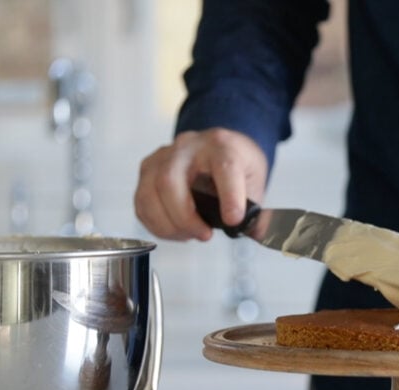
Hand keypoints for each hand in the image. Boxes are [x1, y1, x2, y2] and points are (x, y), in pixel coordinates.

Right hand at [135, 128, 267, 240]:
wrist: (220, 146)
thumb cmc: (236, 164)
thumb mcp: (255, 182)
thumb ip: (257, 212)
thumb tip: (255, 232)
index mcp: (222, 146)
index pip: (224, 167)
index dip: (229, 196)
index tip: (233, 220)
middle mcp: (188, 147)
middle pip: (170, 180)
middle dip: (184, 218)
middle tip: (204, 235)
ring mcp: (163, 157)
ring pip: (149, 192)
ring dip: (167, 224)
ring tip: (189, 234)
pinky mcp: (148, 171)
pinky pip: (141, 203)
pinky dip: (156, 224)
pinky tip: (175, 230)